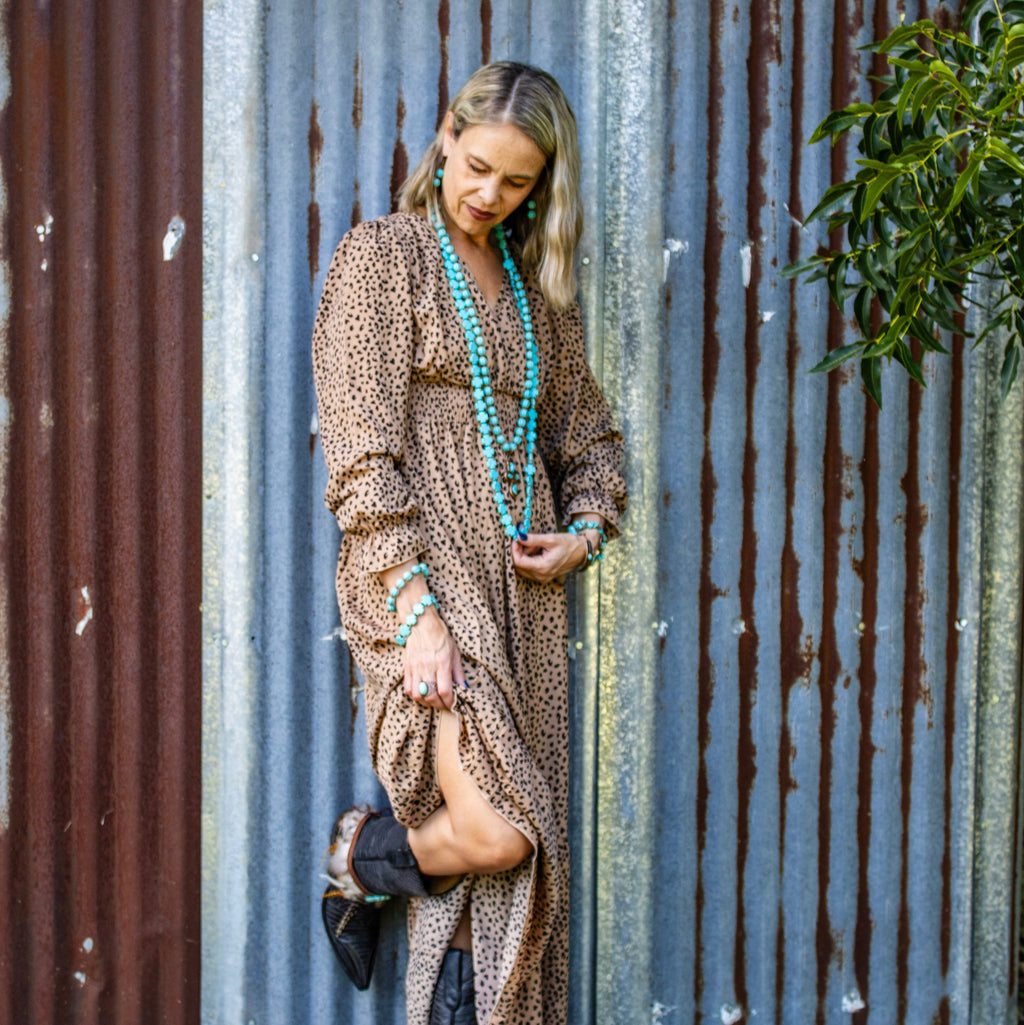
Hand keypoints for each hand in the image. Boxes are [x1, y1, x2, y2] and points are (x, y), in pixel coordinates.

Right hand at [379, 558, 465, 709]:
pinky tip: (422, 694)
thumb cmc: (441, 637)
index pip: (444, 691)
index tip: (453, 704)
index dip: (449, 702)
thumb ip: (459, 672)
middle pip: (430, 696)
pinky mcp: (406, 667)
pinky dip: (415, 696)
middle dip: (439, 705)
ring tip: (434, 701)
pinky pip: (408, 689)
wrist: (422, 624)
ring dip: (426, 702)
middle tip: (445, 705)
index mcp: (442, 662)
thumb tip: (464, 689)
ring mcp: (415, 667)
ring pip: (417, 695)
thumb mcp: (455, 653)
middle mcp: (427, 666)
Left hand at [511, 532, 587, 583]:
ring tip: (533, 544)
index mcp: (543, 567)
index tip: (516, 538)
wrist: (581, 552)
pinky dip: (529, 559)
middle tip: (523, 540)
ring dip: (524, 555)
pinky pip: (529, 569)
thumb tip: (518, 536)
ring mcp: (543, 578)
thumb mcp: (550, 539)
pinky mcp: (544, 576)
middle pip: (519, 566)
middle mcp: (541, 576)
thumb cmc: (569, 544)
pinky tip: (536, 550)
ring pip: (523, 568)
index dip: (514, 550)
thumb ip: (532, 539)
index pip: (518, 562)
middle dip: (518, 552)